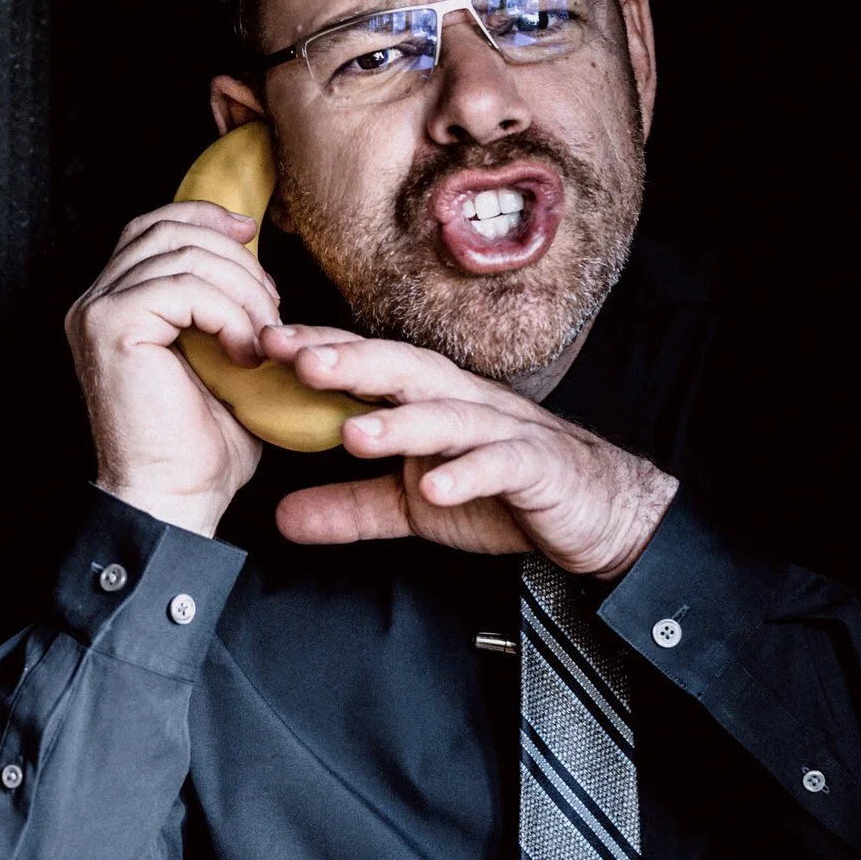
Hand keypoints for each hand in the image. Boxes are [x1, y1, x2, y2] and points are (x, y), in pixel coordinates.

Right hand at [65, 200, 280, 535]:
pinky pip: (184, 287)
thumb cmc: (201, 447)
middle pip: (169, 229)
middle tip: (271, 308)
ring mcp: (97, 311)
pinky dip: (228, 313)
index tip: (251, 233)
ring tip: (262, 339)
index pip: (154, 225)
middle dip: (235, 258)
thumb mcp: (220, 360)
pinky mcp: (112, 328)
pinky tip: (243, 352)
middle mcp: (95, 300)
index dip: (205, 216)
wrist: (175, 499)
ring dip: (241, 290)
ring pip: (183, 254)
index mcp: (116, 303)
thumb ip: (223, 307)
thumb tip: (257, 263)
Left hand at [262, 326, 678, 579]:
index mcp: (430, 400)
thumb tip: (280, 517)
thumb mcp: (414, 505)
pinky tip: (437, 489)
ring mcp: (503, 431)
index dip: (319, 351)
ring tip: (354, 434)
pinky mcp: (537, 468)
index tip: (262, 342)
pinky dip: (470, 474)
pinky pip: (501, 465)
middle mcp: (463, 402)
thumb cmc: (506, 492)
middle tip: (295, 358)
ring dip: (401, 424)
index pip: (368, 365)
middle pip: (403, 371)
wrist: (598, 510)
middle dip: (349, 362)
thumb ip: (350, 508)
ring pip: (448, 416)